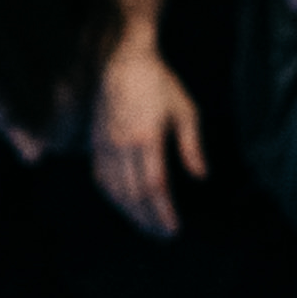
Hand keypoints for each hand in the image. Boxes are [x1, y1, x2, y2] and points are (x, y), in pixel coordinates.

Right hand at [90, 38, 199, 237]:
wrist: (121, 61)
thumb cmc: (159, 83)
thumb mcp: (186, 111)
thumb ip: (192, 146)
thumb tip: (201, 176)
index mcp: (146, 138)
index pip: (153, 186)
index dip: (162, 212)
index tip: (173, 229)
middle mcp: (121, 145)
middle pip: (133, 194)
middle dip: (148, 219)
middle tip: (163, 236)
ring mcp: (104, 144)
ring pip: (115, 190)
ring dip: (131, 213)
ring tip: (147, 227)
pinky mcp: (95, 142)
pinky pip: (101, 177)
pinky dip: (113, 197)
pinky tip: (125, 206)